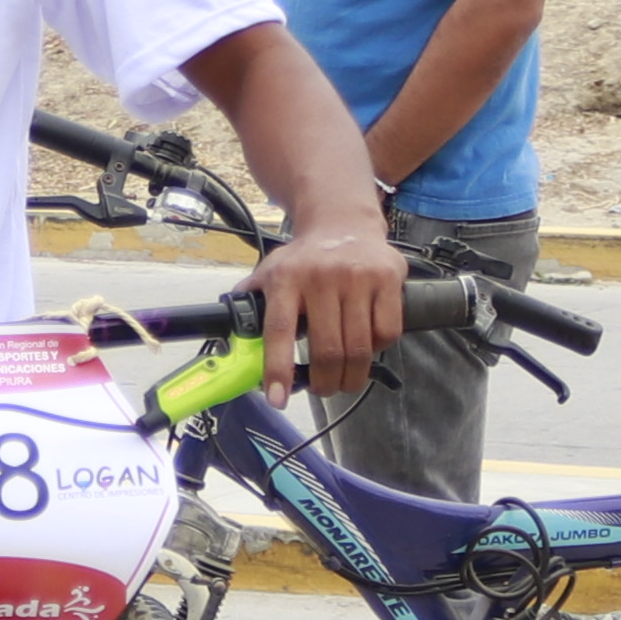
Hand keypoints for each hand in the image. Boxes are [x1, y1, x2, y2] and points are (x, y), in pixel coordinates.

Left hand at [254, 214, 406, 398]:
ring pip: (359, 348)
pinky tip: (367, 346)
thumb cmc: (306, 258)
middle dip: (325, 383)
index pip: (279, 331)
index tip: (277, 398)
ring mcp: (356, 277)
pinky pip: (386, 332)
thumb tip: (233, 334)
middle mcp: (321, 276)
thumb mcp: (271, 271)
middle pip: (326, 350)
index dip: (278, 369)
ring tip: (345, 380)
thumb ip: (253, 300)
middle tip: (323, 390)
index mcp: (285, 278)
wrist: (344, 221)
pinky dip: (377, 350)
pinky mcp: (387, 279)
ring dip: (352, 376)